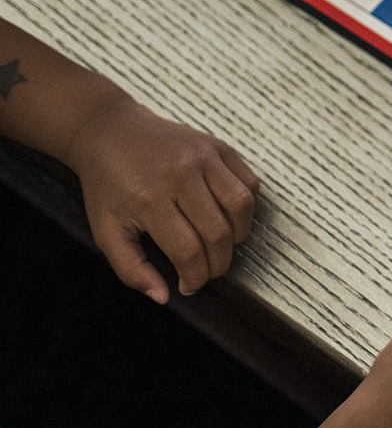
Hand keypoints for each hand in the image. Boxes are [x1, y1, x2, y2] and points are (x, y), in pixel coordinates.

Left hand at [66, 96, 258, 302]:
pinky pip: (249, 183)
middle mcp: (180, 174)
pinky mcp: (218, 146)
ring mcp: (203, 156)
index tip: (190, 286)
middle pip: (218, 233)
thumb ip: (131, 268)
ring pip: (242, 206)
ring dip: (239, 236)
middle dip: (219, 263)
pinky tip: (228, 217)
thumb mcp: (106, 230)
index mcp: (148, 198)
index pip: (188, 250)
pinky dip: (246, 207)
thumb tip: (164, 296)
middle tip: (209, 271)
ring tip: (223, 245)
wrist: (109, 131)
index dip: (195, 277)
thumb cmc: (107, 185)